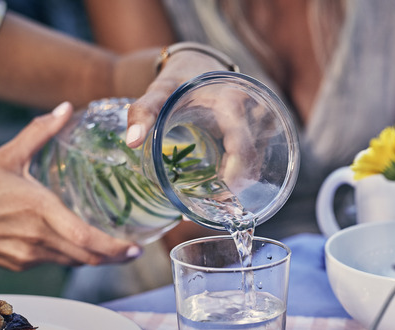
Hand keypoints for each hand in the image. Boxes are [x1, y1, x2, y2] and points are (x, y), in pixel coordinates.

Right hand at [0, 102, 140, 282]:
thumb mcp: (7, 156)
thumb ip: (39, 132)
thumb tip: (65, 108)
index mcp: (39, 210)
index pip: (85, 238)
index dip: (114, 248)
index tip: (136, 248)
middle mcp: (37, 237)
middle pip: (87, 257)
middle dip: (115, 257)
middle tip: (134, 251)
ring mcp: (29, 255)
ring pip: (73, 262)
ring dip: (96, 259)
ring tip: (117, 251)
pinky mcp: (20, 265)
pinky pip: (55, 262)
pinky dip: (73, 256)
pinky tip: (81, 246)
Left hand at [125, 51, 268, 192]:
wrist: (200, 64)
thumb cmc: (179, 80)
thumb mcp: (159, 92)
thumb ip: (143, 112)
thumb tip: (131, 143)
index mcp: (233, 102)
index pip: (244, 147)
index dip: (234, 176)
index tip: (217, 194)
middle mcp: (256, 110)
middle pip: (254, 159)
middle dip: (236, 184)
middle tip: (212, 200)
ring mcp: (263, 119)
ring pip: (259, 161)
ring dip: (241, 181)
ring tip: (215, 191)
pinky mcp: (263, 129)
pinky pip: (259, 157)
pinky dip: (244, 173)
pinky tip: (225, 180)